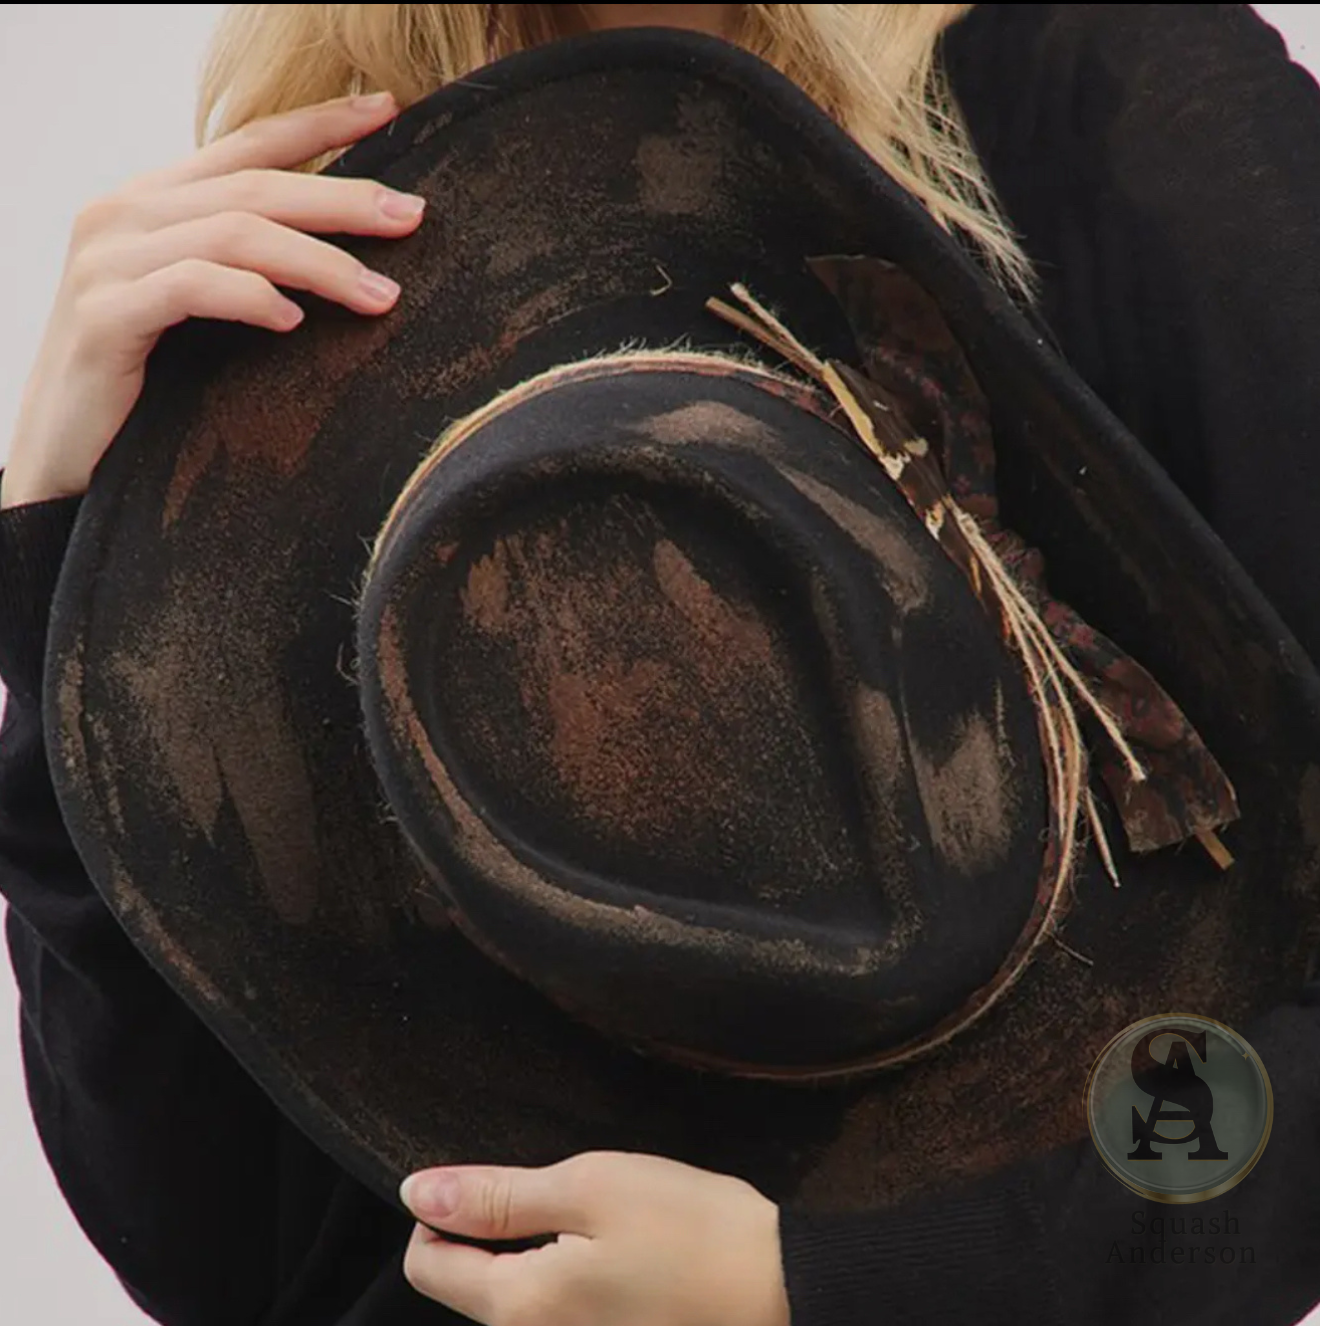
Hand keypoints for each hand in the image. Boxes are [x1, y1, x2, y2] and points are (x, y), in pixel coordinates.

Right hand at [2, 91, 424, 508]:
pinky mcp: (103, 315)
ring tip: (380, 296)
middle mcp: (126, 213)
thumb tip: (344, 259)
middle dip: (342, 198)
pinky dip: (249, 297)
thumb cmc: (145, 380)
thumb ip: (245, 264)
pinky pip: (190, 288)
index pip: (247, 144)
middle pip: (254, 186)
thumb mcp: (198, 305)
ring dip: (318, 262)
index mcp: (155, 200)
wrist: (63, 447)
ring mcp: (107, 260)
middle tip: (412, 215)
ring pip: (232, 233)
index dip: (319, 124)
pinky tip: (293, 322)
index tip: (388, 111)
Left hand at [399, 1150, 790, 1325]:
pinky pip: (557, 1314)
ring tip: (601, 1226)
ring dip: (537, 1255)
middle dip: (496, 1231)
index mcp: (520, 1307)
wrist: (782, 1289)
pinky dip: (571, 1278)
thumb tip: (419, 1191)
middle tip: (566, 1197)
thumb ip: (498, 1195)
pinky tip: (622, 1256)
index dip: (446, 1209)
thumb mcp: (590, 1187)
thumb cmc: (691, 1231)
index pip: (427, 1264)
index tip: (500, 1181)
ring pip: (515, 1299)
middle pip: (470, 1285)